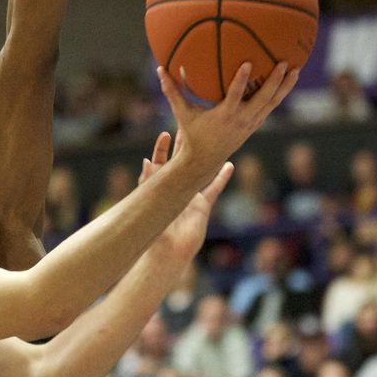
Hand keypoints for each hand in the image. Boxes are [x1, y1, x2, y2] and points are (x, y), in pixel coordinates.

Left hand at [139, 132, 232, 265]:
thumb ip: (148, 181)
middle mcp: (175, 188)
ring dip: (206, 156)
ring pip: (200, 170)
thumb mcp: (149, 202)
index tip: (165, 134)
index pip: (160, 162)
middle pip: (181, 160)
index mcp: (159, 186)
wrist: (169, 252)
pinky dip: (222, 177)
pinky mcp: (202, 206)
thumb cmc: (154, 230)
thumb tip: (146, 160)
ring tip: (213, 138)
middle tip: (190, 124)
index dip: (162, 148)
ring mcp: (190, 195)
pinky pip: (214, 189)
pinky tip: (230, 165)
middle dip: (184, 143)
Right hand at [158, 61, 298, 186]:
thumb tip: (160, 69)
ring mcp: (251, 123)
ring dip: (285, 87)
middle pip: (263, 99)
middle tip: (284, 63)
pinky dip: (279, 95)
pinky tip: (287, 82)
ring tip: (296, 70)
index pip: (235, 95)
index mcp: (225, 115)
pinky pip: (270, 107)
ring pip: (272, 103)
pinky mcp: (255, 125)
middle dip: (275, 81)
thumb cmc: (192, 134)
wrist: (204, 160)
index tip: (248, 63)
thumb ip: (172, 92)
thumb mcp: (182, 113)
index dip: (241, 79)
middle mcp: (241, 119)